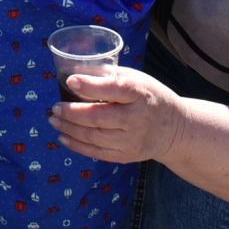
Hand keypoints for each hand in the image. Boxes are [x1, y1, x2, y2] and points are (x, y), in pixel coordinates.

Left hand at [47, 66, 187, 165]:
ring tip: (54, 120)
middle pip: (99, 117)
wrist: (175, 129)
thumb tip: (76, 72)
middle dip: (72, 112)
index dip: (91, 85)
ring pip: (94, 137)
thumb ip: (110, 76)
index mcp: (140, 93)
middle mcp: (137, 119)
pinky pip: (97, 152)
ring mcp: (132, 140)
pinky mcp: (127, 155)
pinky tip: (64, 136)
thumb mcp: (137, 78)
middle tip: (54, 107)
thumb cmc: (149, 96)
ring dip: (69, 129)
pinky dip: (77, 145)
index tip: (70, 81)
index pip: (115, 89)